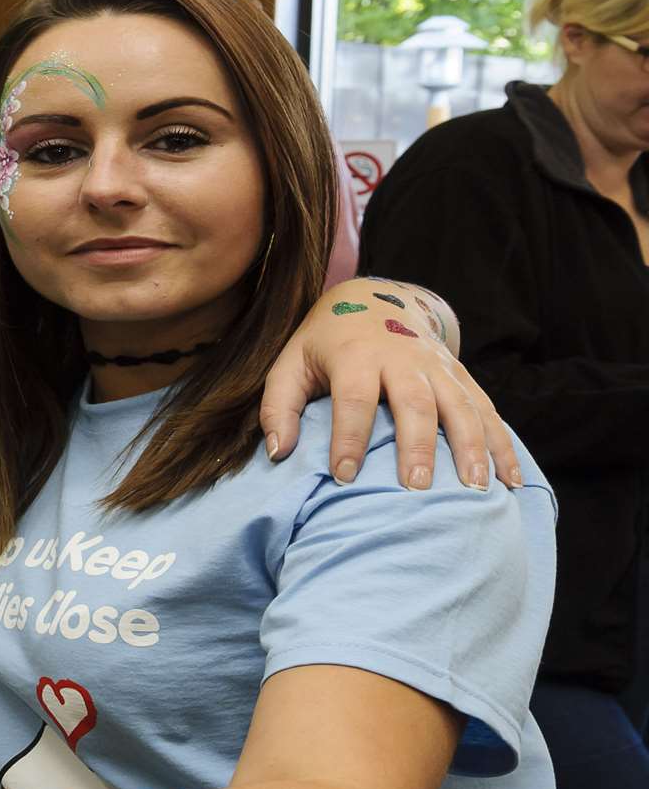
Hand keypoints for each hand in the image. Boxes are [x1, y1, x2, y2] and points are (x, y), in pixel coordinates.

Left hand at [260, 279, 517, 490]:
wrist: (377, 298)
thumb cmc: (326, 344)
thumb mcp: (290, 363)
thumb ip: (278, 406)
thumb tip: (279, 453)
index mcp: (356, 354)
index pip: (353, 398)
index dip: (349, 437)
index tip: (344, 477)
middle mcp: (403, 358)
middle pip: (414, 403)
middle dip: (418, 446)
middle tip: (417, 488)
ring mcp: (438, 366)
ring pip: (461, 406)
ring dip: (470, 448)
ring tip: (474, 490)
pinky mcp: (461, 375)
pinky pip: (487, 410)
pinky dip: (502, 445)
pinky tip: (509, 480)